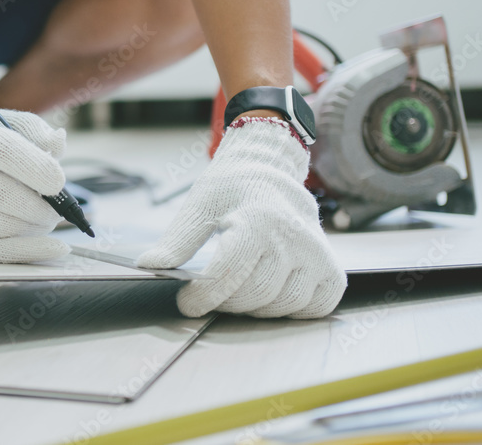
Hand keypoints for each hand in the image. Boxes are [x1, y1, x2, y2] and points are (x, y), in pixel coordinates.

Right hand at [0, 104, 69, 262]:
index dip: (38, 168)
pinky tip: (53, 248)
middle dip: (44, 205)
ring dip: (37, 225)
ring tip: (43, 216)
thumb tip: (58, 145)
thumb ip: (32, 129)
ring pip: (7, 226)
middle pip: (8, 196)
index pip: (5, 152)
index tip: (59, 181)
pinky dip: (30, 251)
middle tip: (57, 205)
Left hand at [137, 118, 346, 318]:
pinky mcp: (331, 270)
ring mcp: (316, 256)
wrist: (270, 172)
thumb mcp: (198, 206)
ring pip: (280, 307)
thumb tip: (149, 265)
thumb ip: (176, 240)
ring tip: (238, 287)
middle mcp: (293, 238)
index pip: (228, 274)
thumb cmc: (232, 188)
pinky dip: (290, 308)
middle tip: (211, 292)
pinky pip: (314, 308)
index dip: (203, 296)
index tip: (187, 303)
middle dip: (224, 302)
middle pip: (253, 295)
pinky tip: (272, 290)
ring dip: (253, 307)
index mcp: (258, 220)